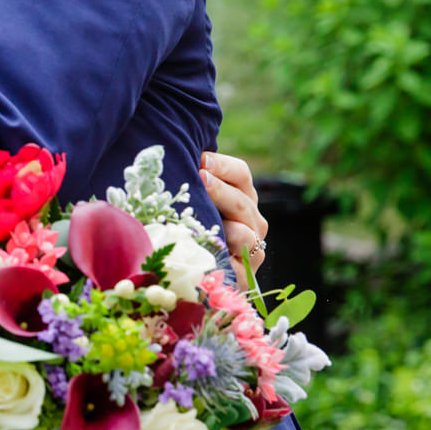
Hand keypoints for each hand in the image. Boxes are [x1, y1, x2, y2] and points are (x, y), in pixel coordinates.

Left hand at [200, 150, 267, 266]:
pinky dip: (228, 248)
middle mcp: (252, 220)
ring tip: (207, 211)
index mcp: (241, 197)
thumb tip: (177, 155)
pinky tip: (210, 244)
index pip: (240, 174)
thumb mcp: (194, 204)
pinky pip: (241, 257)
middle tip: (200, 178)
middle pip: (241, 200)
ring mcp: (252, 247)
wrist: (197, 274)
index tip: (200, 159)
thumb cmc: (191, 231)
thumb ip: (193, 183)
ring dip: (227, 217)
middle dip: (220, 188)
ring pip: (245, 230)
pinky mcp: (246, 272)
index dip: (222, 166)